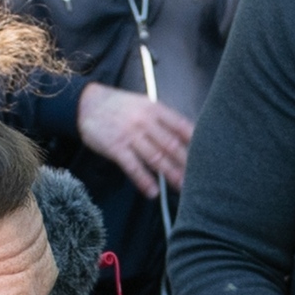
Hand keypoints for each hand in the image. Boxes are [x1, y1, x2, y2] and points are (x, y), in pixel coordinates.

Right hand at [74, 83, 197, 194]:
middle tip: (201, 179)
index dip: (197, 143)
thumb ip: (162, 120)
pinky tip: (153, 191)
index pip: (182, 126)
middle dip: (187, 163)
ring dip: (170, 174)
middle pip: (172, 145)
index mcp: (155, 109)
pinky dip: (143, 180)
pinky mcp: (116, 147)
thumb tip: (186, 137)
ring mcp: (130, 135)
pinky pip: (133, 166)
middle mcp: (145, 121)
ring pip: (156, 157)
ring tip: (183, 188)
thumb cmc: (119, 106)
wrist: (86, 102)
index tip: (209, 156)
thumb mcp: (143, 105)